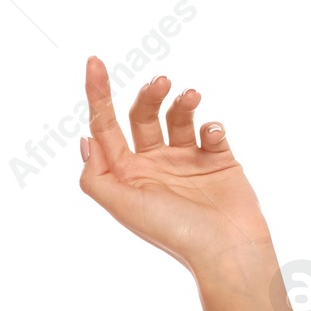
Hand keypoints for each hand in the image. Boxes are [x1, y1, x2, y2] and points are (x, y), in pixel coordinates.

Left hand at [78, 56, 274, 279]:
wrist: (225, 249)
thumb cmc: (171, 230)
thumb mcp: (122, 205)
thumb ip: (97, 175)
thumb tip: (85, 140)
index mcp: (126, 174)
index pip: (106, 127)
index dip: (97, 95)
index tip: (93, 62)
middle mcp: (153, 164)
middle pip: (143, 115)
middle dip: (148, 94)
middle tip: (161, 82)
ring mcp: (186, 160)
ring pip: (178, 116)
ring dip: (182, 101)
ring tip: (189, 95)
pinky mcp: (218, 158)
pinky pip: (211, 130)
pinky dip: (211, 126)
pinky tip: (212, 136)